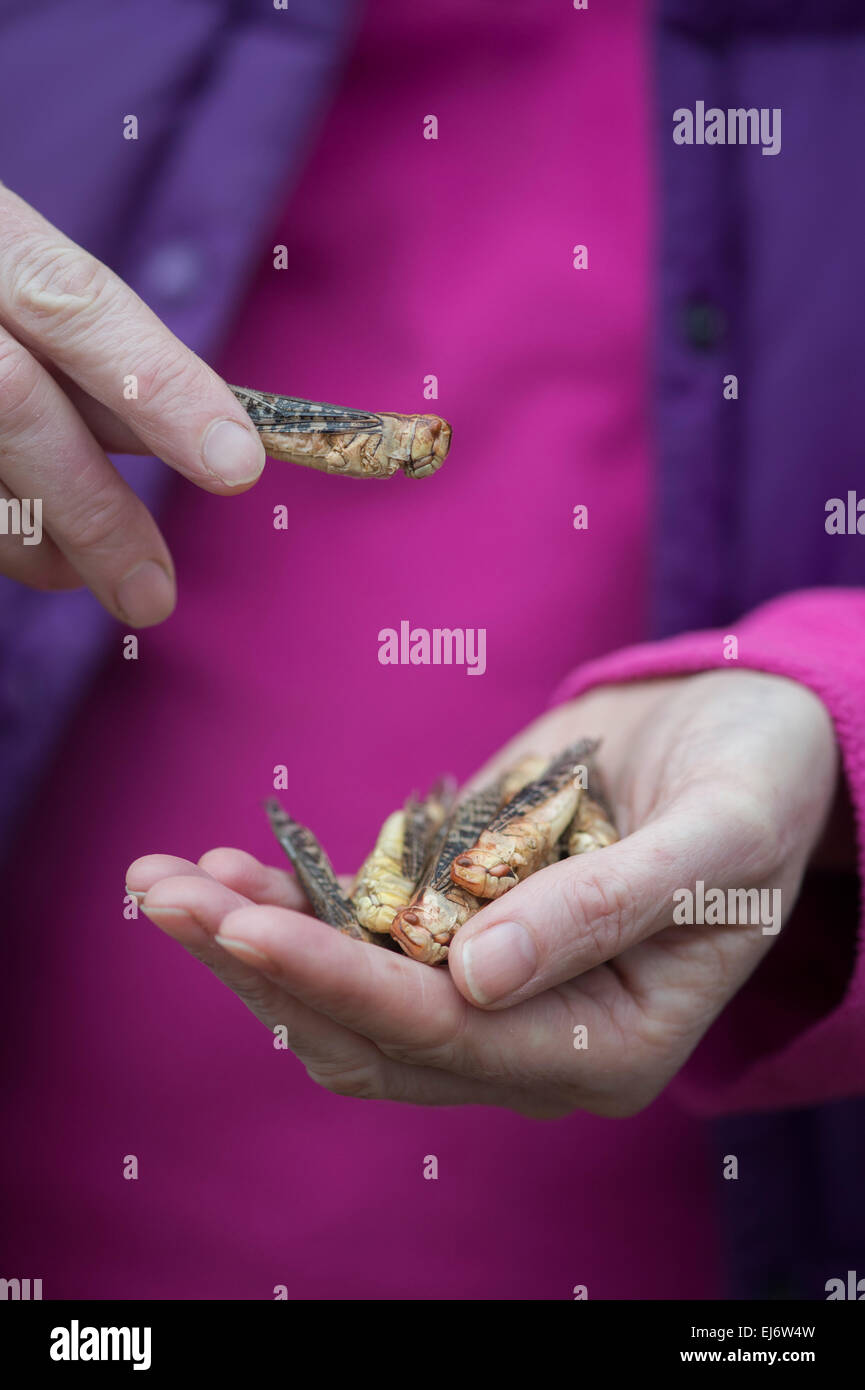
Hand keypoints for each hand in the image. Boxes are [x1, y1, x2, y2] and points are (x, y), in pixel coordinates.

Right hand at [0, 182, 265, 623]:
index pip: (76, 303)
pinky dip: (6, 540)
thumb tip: (212, 440)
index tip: (237, 465)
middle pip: (16, 405)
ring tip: (107, 581)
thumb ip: (86, 342)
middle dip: (96, 514)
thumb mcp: (16, 269)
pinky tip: (44, 556)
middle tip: (153, 596)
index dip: (160, 388)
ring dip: (45, 546)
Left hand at [128, 670, 836, 1115]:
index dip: (340, 980)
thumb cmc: (763, 783)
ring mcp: (490, 984)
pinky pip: (360, 935)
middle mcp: (536, 1037)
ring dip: (253, 941)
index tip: (245, 924)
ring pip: (346, 994)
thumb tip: (479, 978)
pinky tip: (227, 866)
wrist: (754, 735)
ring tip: (161, 884)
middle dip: (264, 965)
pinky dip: (293, 904)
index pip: (450, 1035)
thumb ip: (611, 909)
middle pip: (371, 1030)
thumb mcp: (717, 837)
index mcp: (609, 1046)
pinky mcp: (461, 922)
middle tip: (165, 898)